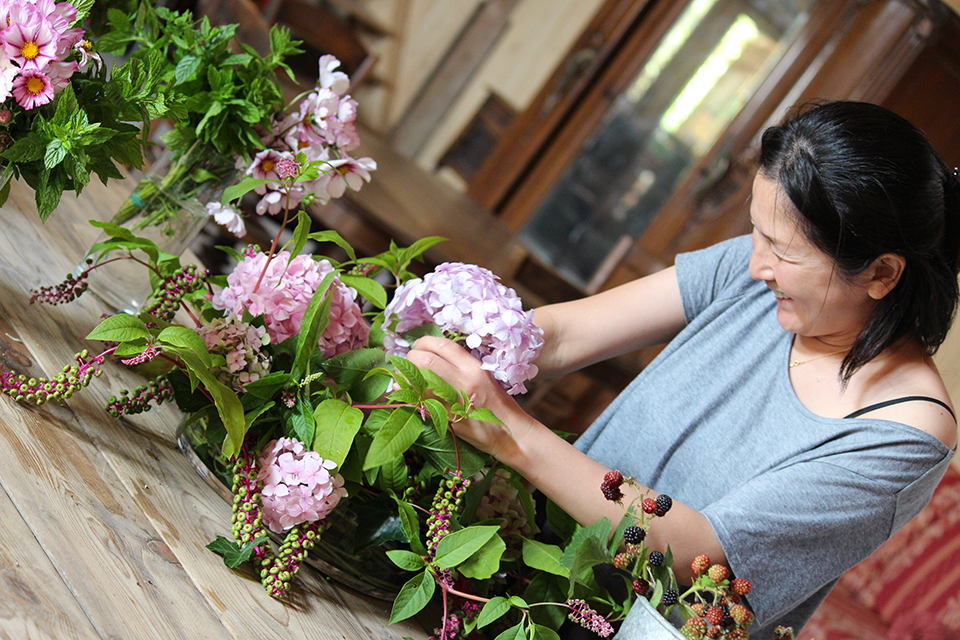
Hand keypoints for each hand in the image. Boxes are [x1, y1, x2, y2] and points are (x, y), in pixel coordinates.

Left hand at [406, 335, 524, 457]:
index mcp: (474, 368)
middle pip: (426, 360)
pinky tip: (406, 393)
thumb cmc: (499, 405)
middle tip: (408, 362)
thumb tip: (435, 358)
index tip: (418, 345)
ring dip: (406, 377)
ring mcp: (455, 400)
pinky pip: (422, 402)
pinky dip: (410, 396)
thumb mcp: (485, 378)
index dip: (425, 342)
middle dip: (411, 358)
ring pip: (420, 381)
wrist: (510, 433)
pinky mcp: (448, 418)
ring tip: (402, 377)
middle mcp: (464, 380)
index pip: (444, 346)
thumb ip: (462, 367)